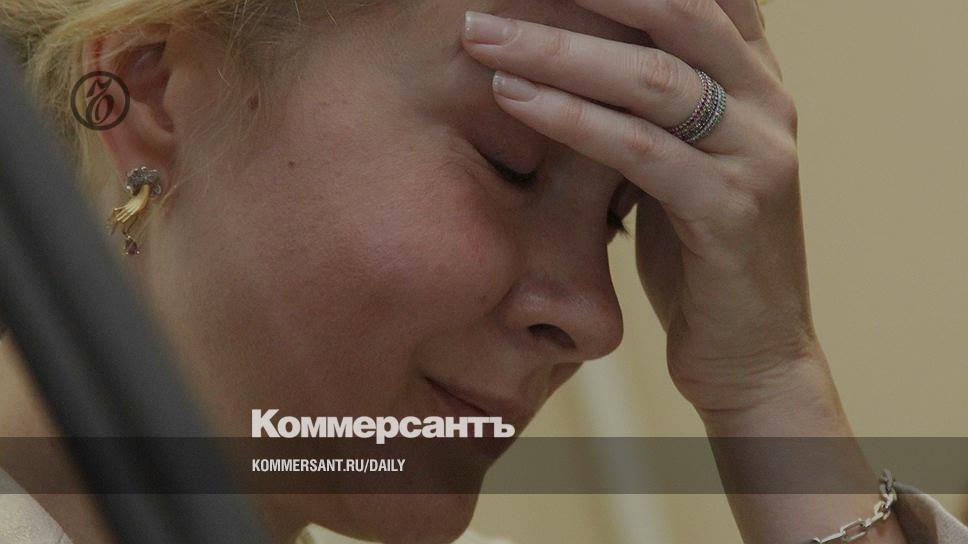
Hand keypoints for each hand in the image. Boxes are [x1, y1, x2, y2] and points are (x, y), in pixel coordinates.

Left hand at [462, 0, 826, 414]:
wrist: (751, 351)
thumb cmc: (699, 252)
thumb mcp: (677, 158)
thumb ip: (649, 102)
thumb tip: (571, 50)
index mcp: (753, 78)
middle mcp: (768, 100)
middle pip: (676, 12)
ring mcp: (758, 153)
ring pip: (653, 78)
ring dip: (558, 49)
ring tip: (483, 38)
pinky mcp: (733, 209)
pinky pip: (642, 149)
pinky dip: (572, 119)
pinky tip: (513, 98)